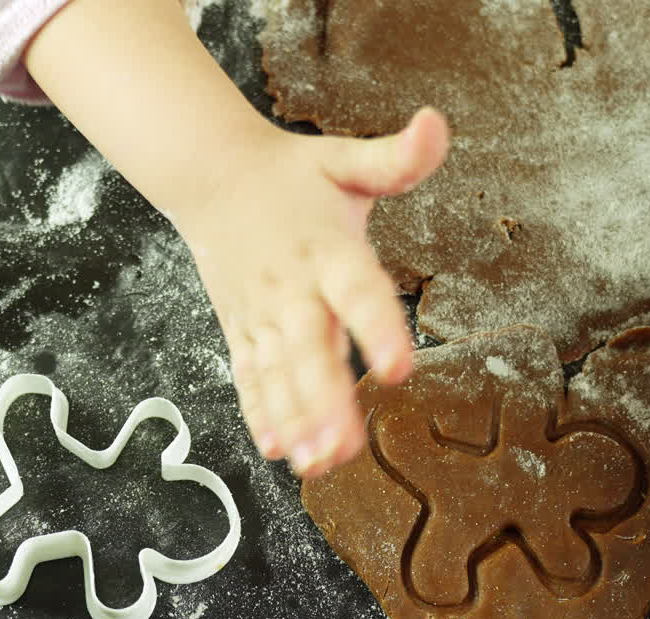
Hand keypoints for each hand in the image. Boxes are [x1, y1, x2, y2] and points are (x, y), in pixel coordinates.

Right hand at [175, 108, 450, 477]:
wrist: (212, 177)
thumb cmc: (291, 175)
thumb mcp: (345, 159)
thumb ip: (396, 158)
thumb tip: (437, 124)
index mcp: (326, 247)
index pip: (356, 290)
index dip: (377, 329)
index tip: (398, 369)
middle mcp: (292, 287)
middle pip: (308, 348)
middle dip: (325, 399)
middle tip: (346, 445)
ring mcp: (261, 315)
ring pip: (278, 373)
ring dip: (296, 419)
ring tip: (317, 462)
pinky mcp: (242, 331)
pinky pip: (250, 376)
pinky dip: (260, 412)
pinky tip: (277, 448)